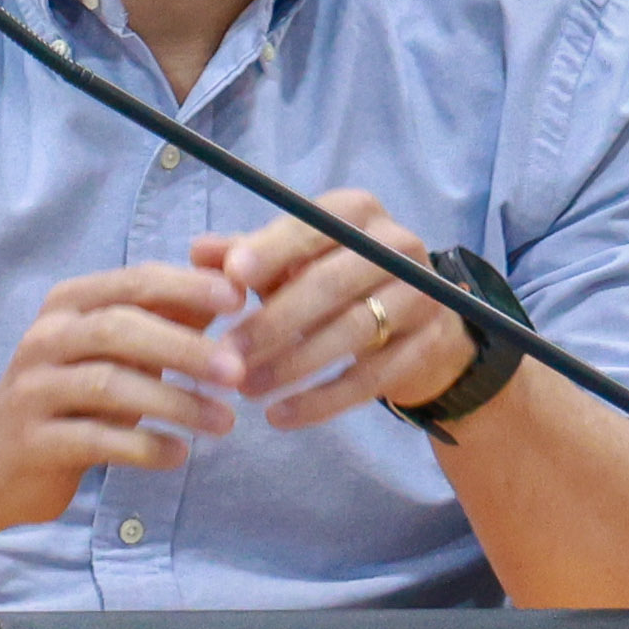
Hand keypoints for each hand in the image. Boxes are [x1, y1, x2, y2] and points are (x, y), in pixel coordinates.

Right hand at [0, 263, 248, 526]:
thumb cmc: (70, 398)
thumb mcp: (116, 353)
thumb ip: (166, 320)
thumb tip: (233, 289)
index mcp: (68, 306)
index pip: (133, 283)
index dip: (186, 287)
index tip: (239, 300)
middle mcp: (44, 340)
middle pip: (117, 329)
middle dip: (184, 348)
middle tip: (237, 373)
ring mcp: (33, 390)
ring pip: (108, 384)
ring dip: (174, 403)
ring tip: (224, 422)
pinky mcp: (33, 442)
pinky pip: (95, 440)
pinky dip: (144, 448)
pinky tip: (179, 454)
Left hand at [201, 190, 477, 428]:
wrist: (413, 328)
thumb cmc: (332, 284)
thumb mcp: (287, 265)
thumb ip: (244, 257)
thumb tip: (199, 251)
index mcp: (356, 213)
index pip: (311, 227)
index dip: (272, 250)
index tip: (233, 276)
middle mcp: (398, 246)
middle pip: (330, 283)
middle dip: (273, 322)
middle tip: (226, 354)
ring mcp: (422, 294)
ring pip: (352, 330)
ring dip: (293, 364)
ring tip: (246, 388)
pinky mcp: (429, 344)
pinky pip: (371, 377)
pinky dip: (323, 400)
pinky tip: (281, 416)